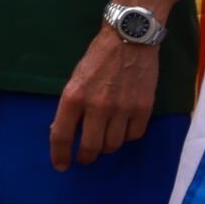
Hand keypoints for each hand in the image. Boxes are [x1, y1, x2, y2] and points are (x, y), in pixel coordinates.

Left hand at [48, 23, 161, 167]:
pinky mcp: (144, 108)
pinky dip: (127, 136)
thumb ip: (70, 106)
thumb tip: (63, 132)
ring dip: (107, 146)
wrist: (129, 37)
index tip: (61, 165)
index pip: (62, 135)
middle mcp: (97, 106)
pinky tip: (123, 127)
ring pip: (113, 144)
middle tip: (85, 157)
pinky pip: (134, 135)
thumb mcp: (75, 80)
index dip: (60, 155)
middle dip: (86, 157)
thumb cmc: (97, 58)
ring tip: (104, 138)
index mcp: (74, 97)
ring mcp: (123, 108)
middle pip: (91, 147)